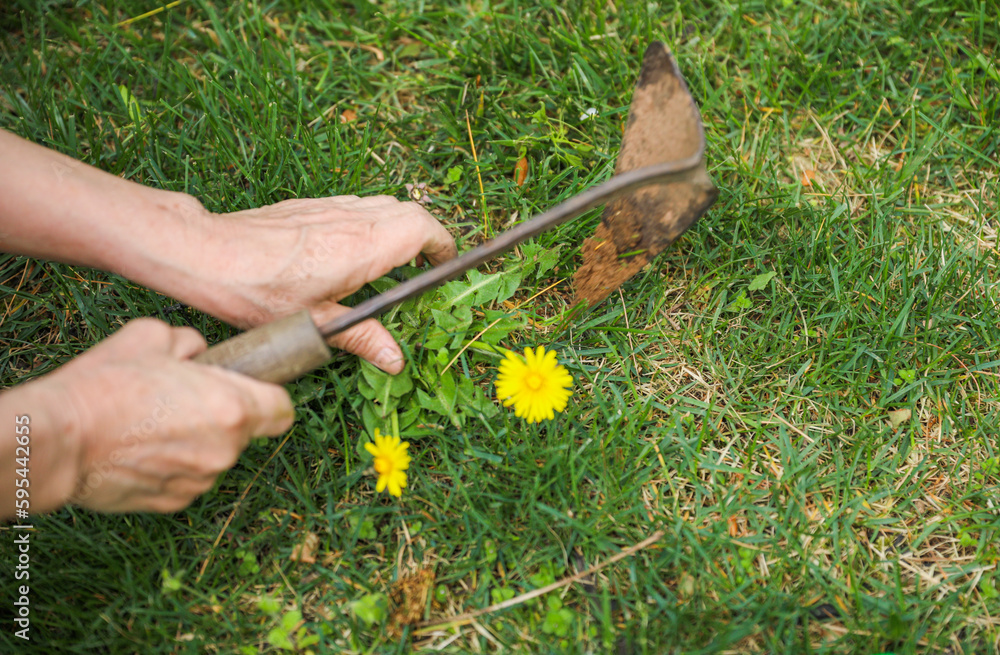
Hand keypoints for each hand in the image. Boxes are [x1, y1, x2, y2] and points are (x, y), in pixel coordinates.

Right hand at [28, 318, 293, 513]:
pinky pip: (187, 480)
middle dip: (222, 416)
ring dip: (196, 443)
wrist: (60, 440)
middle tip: (181, 399)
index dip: (268, 396)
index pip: (283, 410)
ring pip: (214, 458)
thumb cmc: (107, 385)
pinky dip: (172, 467)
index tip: (249, 389)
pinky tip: (138, 450)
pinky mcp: (173, 504)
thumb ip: (192, 343)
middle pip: (244, 433)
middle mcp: (224, 451)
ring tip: (151, 424)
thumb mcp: (154, 336)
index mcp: (232, 408)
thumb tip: (202, 354)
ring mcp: (200, 481)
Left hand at [178, 195, 457, 373]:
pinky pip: (358, 205)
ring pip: (384, 205)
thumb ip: (362, 338)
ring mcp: (330, 207)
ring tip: (395, 263)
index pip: (423, 229)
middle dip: (426, 237)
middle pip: (410, 212)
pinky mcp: (311, 206)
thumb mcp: (314, 322)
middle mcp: (351, 219)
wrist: (206, 253)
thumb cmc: (255, 290)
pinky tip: (354, 253)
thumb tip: (396, 361)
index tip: (447, 267)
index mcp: (361, 247)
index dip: (443, 245)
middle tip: (425, 269)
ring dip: (400, 227)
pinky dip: (373, 223)